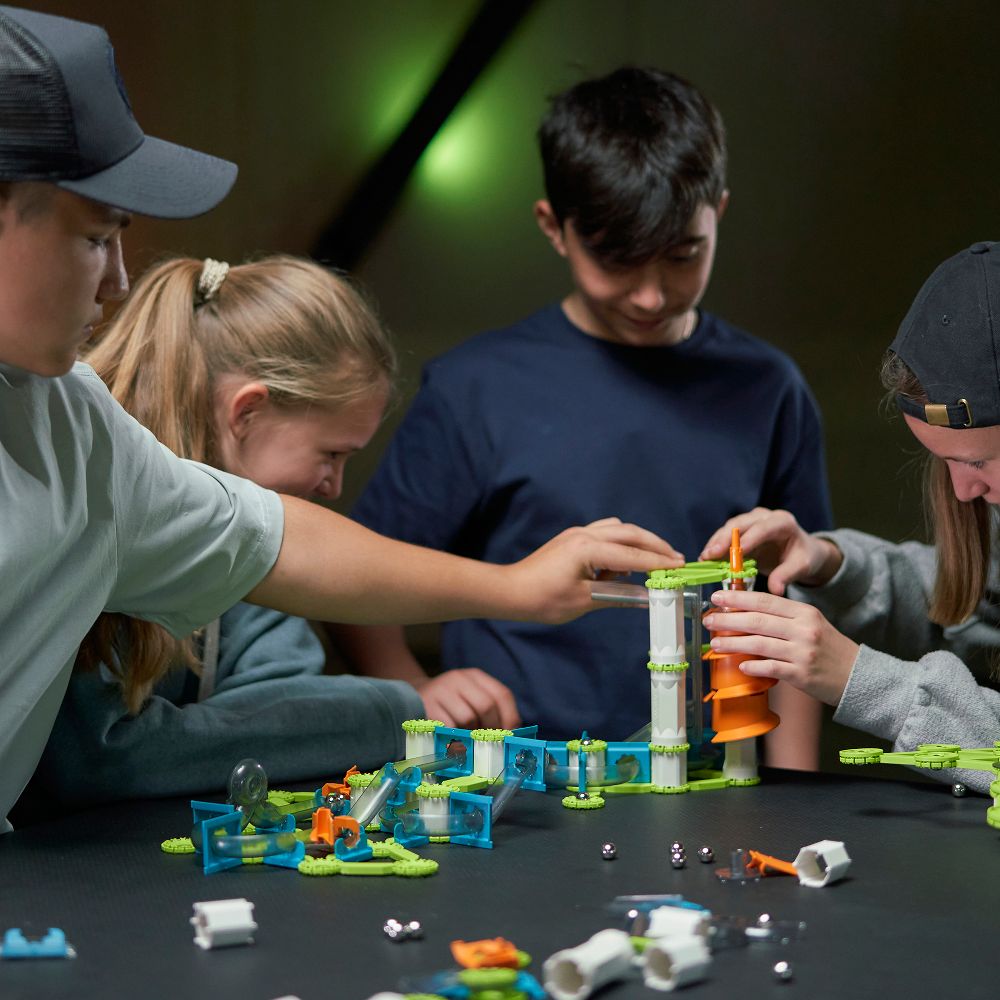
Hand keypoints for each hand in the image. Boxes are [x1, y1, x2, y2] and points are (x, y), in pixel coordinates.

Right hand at [413, 669, 521, 730]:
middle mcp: (458, 678)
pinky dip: (454, 737)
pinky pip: (449, 727)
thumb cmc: (450, 704)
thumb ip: (491, 710)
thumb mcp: (471, 698)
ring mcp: (441, 690)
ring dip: (470, 734)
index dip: (509, 717)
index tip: (510, 735)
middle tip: (488, 741)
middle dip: (491, 728)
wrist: (414, 698)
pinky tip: (452, 738)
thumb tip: (512, 733)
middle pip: (486, 705)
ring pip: (468, 718)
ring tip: (467, 737)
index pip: (501, 694)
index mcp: (474, 676)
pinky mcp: (427, 705)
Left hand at [507, 517, 683, 623]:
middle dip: (655, 545)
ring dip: (638, 542)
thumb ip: (618, 594)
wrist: (510, 591)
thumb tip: (647, 596)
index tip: (680, 566)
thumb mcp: (584, 601)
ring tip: (651, 562)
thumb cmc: (542, 599)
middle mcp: (584, 534)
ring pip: (618, 529)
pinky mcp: (572, 539)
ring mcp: (577, 533)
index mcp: (588, 548)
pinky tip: (622, 563)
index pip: (633, 555)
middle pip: (630, 533)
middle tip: (676, 558)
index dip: (659, 562)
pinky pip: (604, 533)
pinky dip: (620, 544)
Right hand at [699, 508, 841, 594]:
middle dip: (724, 539)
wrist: (802, 551)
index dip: (748, 540)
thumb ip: (787, 575)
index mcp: (782, 522)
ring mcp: (751, 521)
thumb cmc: (803, 557)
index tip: (736, 553)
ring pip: (729, 528)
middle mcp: (765, 517)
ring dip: (715, 543)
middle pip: (740, 524)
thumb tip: (775, 590)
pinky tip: (706, 558)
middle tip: (711, 554)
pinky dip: (716, 547)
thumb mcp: (801, 566)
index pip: (763, 528)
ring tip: (704, 558)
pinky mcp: (741, 530)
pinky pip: (725, 536)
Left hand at [702, 588, 858, 705]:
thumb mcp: (810, 623)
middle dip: (728, 619)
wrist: (858, 675)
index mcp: (804, 612)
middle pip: (757, 620)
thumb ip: (781, 617)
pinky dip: (753, 666)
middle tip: (708, 620)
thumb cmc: (827, 648)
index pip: (764, 600)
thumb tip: (742, 613)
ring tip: (716, 643)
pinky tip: (740, 666)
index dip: (737, 598)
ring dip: (733, 643)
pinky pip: (770, 668)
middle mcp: (803, 629)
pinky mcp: (802, 674)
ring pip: (759, 643)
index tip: (717, 598)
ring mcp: (803, 652)